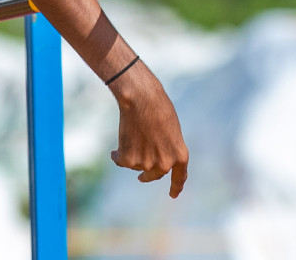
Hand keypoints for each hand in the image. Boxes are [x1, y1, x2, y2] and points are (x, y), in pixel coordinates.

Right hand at [107, 62, 188, 197]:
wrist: (142, 100)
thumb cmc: (158, 109)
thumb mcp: (171, 130)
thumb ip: (166, 147)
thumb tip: (153, 160)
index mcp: (180, 155)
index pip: (180, 176)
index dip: (176, 186)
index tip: (173, 194)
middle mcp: (164, 164)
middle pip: (154, 175)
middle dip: (147, 176)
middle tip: (141, 178)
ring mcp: (146, 164)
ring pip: (136, 165)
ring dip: (132, 154)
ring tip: (132, 135)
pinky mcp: (128, 161)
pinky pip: (121, 161)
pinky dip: (118, 155)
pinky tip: (115, 147)